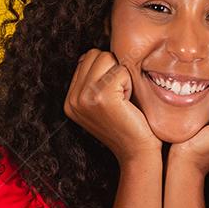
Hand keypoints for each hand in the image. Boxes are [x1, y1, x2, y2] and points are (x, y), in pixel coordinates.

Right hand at [64, 48, 160, 162]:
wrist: (138, 153)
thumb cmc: (128, 126)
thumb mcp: (103, 103)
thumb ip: (94, 81)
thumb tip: (97, 54)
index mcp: (70, 100)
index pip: (86, 59)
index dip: (107, 70)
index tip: (114, 94)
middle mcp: (72, 99)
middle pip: (95, 54)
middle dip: (113, 69)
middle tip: (121, 95)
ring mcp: (84, 98)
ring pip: (106, 58)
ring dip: (122, 75)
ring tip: (124, 98)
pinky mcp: (101, 97)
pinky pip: (120, 70)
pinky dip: (130, 82)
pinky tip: (128, 102)